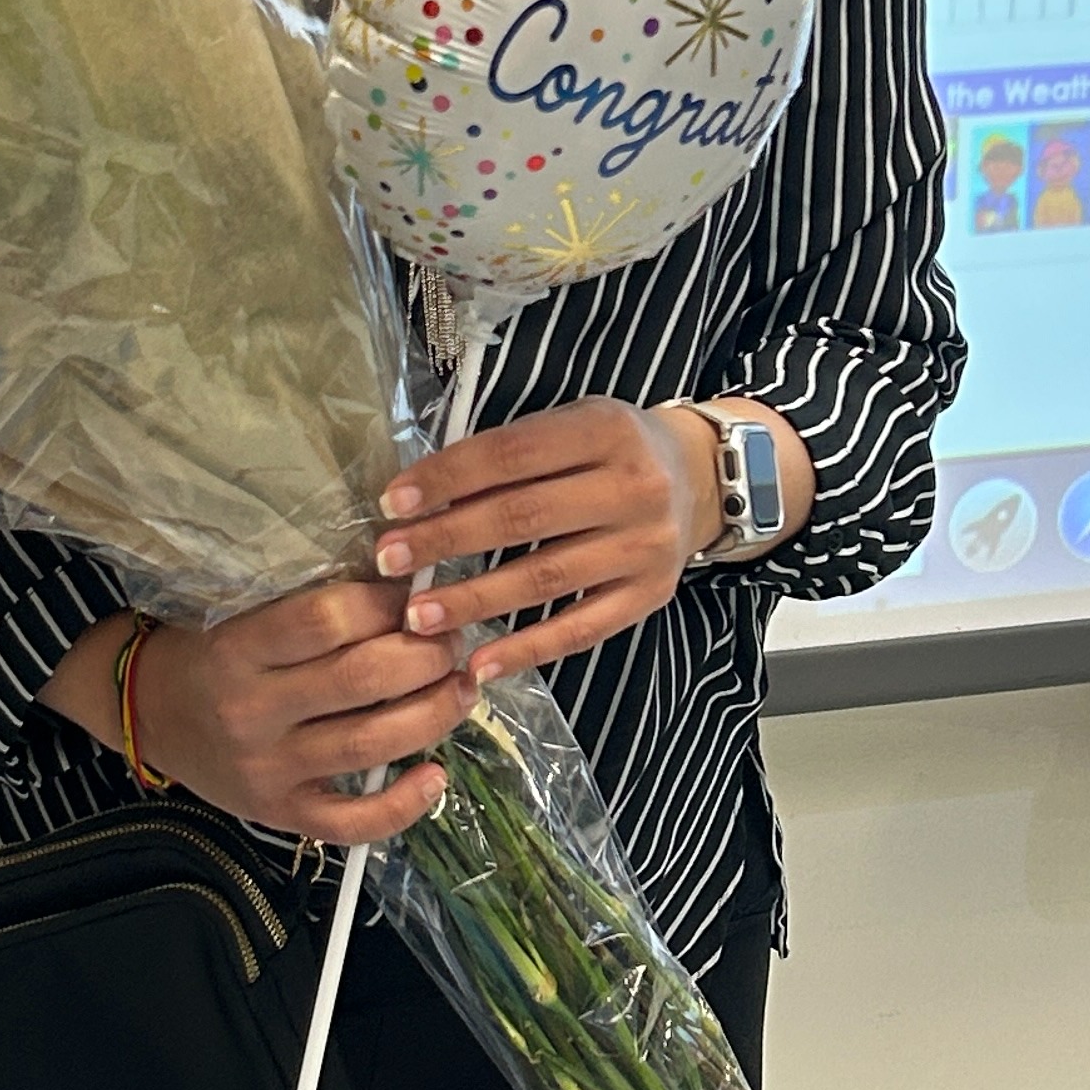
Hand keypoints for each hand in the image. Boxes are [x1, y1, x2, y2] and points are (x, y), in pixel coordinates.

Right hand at [56, 585, 476, 847]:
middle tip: (452, 641)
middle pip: (361, 680)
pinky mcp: (280, 813)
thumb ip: (308, 607)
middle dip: (427, 656)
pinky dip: (404, 806)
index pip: (327, 618)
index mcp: (238, 648)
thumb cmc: (206, 654)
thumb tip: (405, 587)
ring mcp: (268, 769)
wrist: (145, 714)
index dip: (387, 603)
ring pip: (370, 744)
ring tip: (461, 688)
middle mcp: (252, 711)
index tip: (417, 594)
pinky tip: (436, 775)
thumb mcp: (238, 614)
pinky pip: (351, 823)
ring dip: (434, 714)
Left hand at [371, 400, 727, 685]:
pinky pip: (579, 630)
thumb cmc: (611, 449)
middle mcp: (632, 487)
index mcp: (605, 429)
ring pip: (544, 579)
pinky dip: (525, 650)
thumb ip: (511, 453)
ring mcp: (644, 547)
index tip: (392, 503)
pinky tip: (477, 665)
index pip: (512, 455)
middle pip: (523, 518)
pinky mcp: (648, 596)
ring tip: (417, 617)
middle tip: (389, 561)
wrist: (700, 479)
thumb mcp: (573, 424)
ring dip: (473, 601)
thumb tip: (421, 495)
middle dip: (446, 540)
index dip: (448, 478)